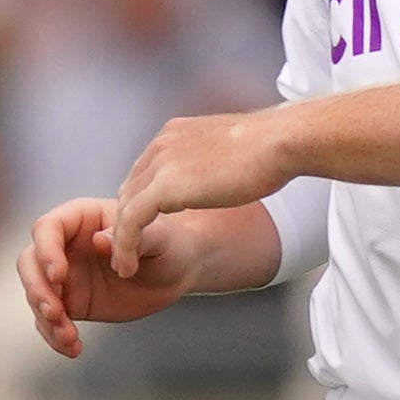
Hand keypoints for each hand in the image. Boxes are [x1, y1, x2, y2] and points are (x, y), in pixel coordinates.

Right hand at [15, 197, 205, 355]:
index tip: (60, 275)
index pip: (47, 229)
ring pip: (36, 295)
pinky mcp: (71, 303)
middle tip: (55, 312)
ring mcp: (65, 276)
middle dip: (37, 289)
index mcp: (80, 218)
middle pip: (30, 263)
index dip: (47, 251)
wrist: (177, 271)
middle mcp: (65, 246)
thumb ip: (129, 236)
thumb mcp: (158, 236)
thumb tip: (98, 241)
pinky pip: (51, 320)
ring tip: (69, 337)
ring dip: (46, 319)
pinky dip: (55, 336)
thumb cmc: (167, 242)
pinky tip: (73, 348)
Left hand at [104, 108, 295, 276]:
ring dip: (121, 239)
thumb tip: (227, 170)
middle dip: (126, 221)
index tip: (145, 228)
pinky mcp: (164, 187)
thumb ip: (216, 160)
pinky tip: (129, 265)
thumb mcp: (233, 149)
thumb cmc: (273, 146)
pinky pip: (132, 222)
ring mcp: (161, 164)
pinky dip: (126, 246)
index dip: (142, 201)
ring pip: (125, 207)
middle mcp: (163, 145)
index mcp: (176, 134)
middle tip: (128, 250)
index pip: (146, 171)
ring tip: (125, 265)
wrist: (279, 143)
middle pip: (131, 188)